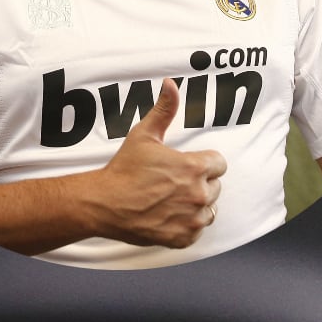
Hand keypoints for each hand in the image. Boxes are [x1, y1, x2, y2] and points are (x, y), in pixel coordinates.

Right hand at [90, 80, 224, 246]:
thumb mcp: (143, 135)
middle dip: (198, 183)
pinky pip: (197, 230)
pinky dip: (186, 225)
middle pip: (215, 186)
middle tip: (172, 183)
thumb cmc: (123, 169)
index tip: (185, 166)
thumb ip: (164, 110)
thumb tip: (171, 84)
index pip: (219, 164)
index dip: (203, 163)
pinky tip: (168, 216)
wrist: (102, 204)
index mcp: (195, 168)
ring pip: (209, 209)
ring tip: (171, 200)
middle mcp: (199, 194)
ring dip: (196, 205)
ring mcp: (193, 218)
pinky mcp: (184, 237)